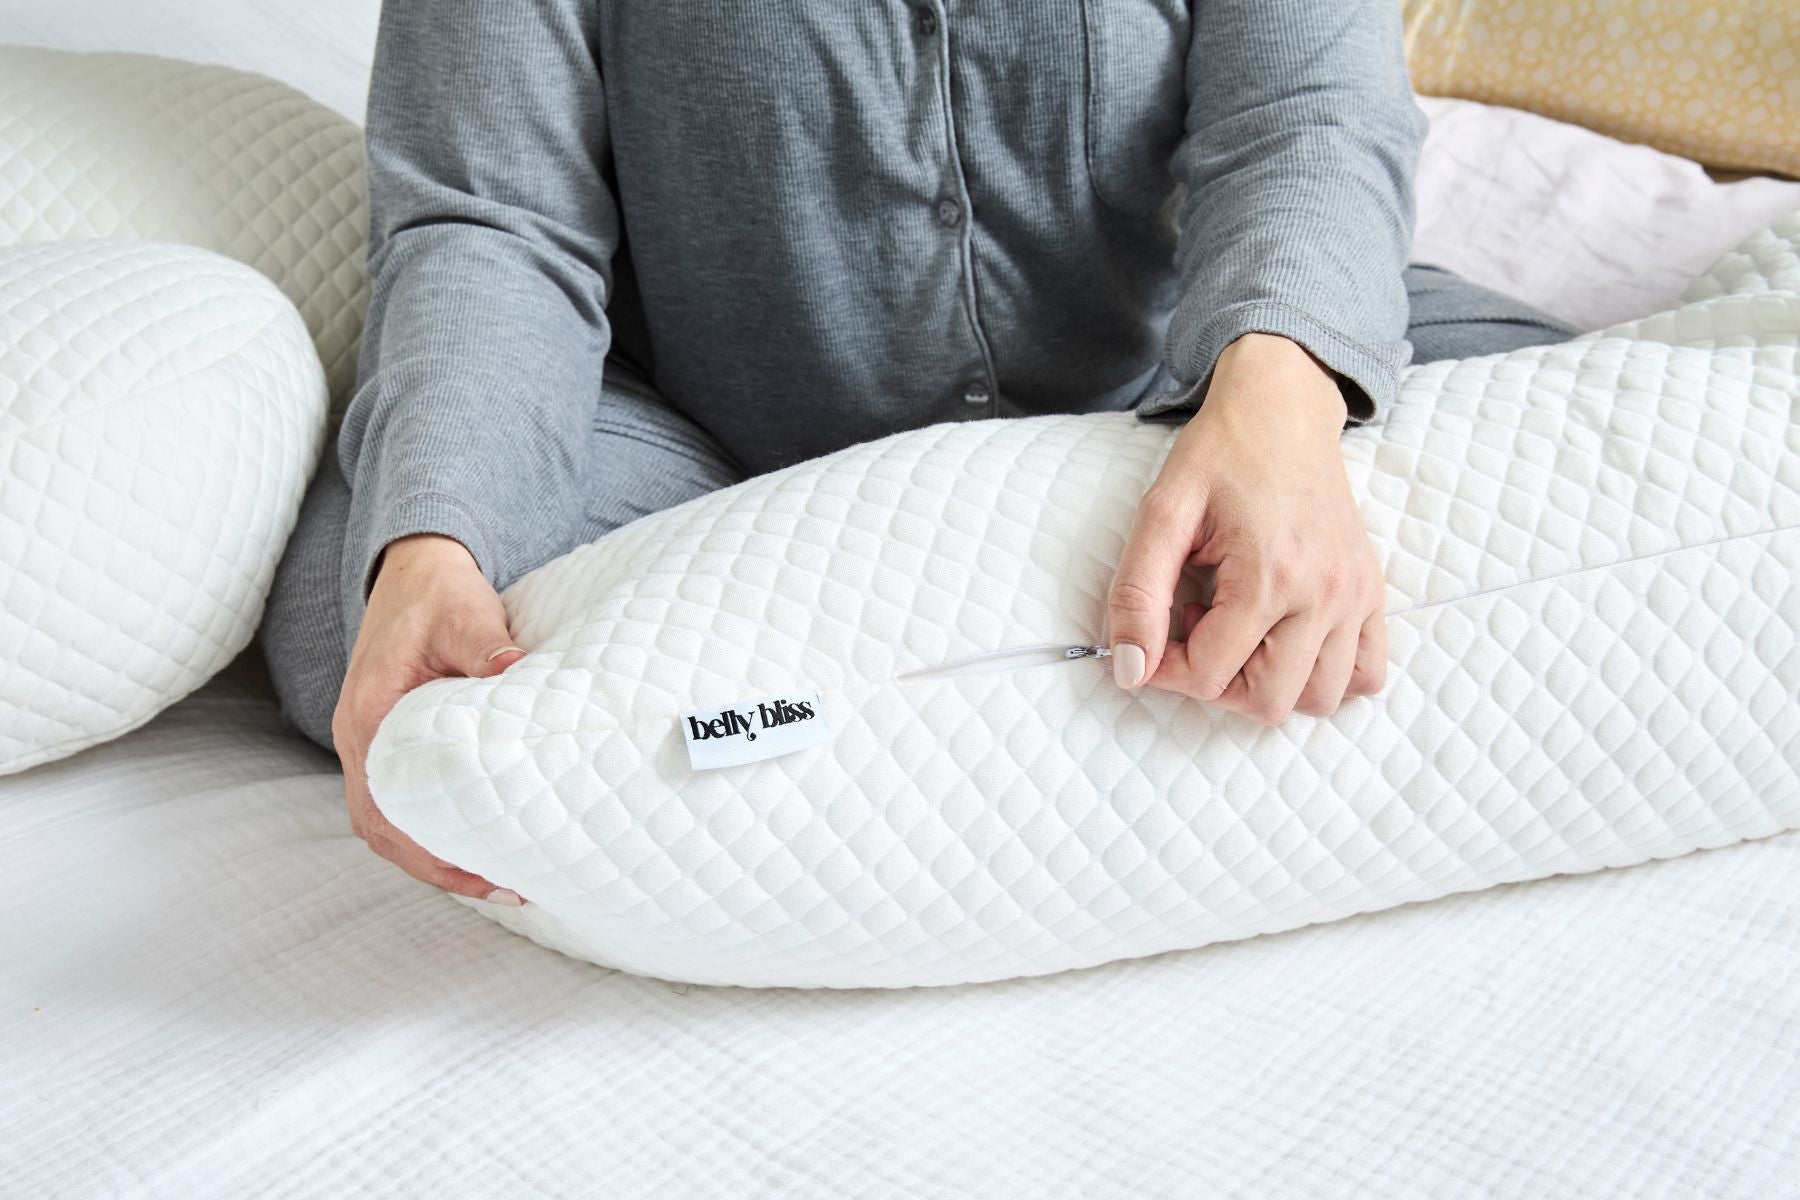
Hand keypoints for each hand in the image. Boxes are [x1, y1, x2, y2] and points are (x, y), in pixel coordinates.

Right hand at [331, 533, 529, 903]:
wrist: (415, 571)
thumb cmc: (439, 594)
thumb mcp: (464, 613)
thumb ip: (485, 643)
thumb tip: (514, 667)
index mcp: (370, 716)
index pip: (384, 805)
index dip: (428, 847)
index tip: (480, 871)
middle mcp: (360, 737)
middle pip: (382, 828)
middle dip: (436, 866)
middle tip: (504, 887)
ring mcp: (370, 742)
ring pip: (386, 821)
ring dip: (431, 855)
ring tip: (495, 878)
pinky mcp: (388, 739)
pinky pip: (398, 800)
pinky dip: (428, 829)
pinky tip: (473, 840)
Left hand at [1107, 333, 1386, 723]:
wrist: (1281, 409)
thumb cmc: (1220, 455)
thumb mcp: (1162, 513)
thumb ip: (1137, 595)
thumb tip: (1129, 668)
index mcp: (1269, 576)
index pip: (1210, 675)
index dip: (1166, 668)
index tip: (1156, 633)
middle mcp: (1323, 594)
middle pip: (1268, 702)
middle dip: (1217, 682)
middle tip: (1199, 626)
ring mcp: (1355, 597)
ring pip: (1319, 698)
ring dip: (1270, 683)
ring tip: (1243, 629)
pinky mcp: (1371, 593)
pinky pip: (1367, 674)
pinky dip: (1327, 676)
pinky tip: (1288, 640)